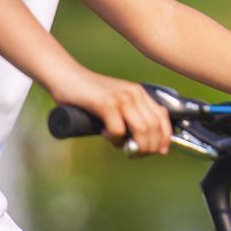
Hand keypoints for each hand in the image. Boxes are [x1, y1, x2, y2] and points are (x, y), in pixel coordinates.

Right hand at [52, 69, 173, 153]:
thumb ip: (128, 115)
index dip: (165, 137)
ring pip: (141, 130)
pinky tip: (104, 134)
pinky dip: (114, 139)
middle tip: (136, 154)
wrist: (66, 75)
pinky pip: (118, 130)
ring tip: (123, 149)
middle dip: (149, 147)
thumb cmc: (88, 93)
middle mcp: (134, 93)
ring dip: (135, 147)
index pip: (162, 117)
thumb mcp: (115, 102)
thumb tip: (141, 142)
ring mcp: (121, 98)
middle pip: (154, 127)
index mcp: (139, 92)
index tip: (161, 151)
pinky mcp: (106, 103)